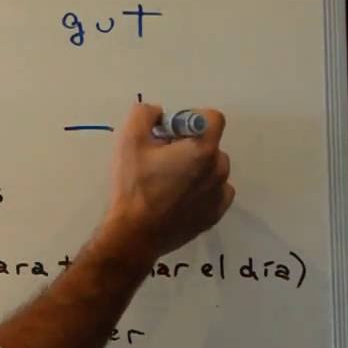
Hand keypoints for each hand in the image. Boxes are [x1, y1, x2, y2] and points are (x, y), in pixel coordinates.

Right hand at [102, 103, 233, 260]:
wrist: (134, 234)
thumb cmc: (134, 186)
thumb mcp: (128, 140)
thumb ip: (145, 114)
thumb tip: (159, 114)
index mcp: (202, 149)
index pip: (213, 118)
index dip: (191, 120)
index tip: (170, 134)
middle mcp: (218, 169)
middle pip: (211, 145)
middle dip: (190, 147)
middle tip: (163, 160)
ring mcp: (219, 194)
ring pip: (213, 170)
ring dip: (197, 169)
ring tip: (170, 183)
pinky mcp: (214, 215)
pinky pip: (216, 193)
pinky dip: (202, 191)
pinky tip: (179, 199)